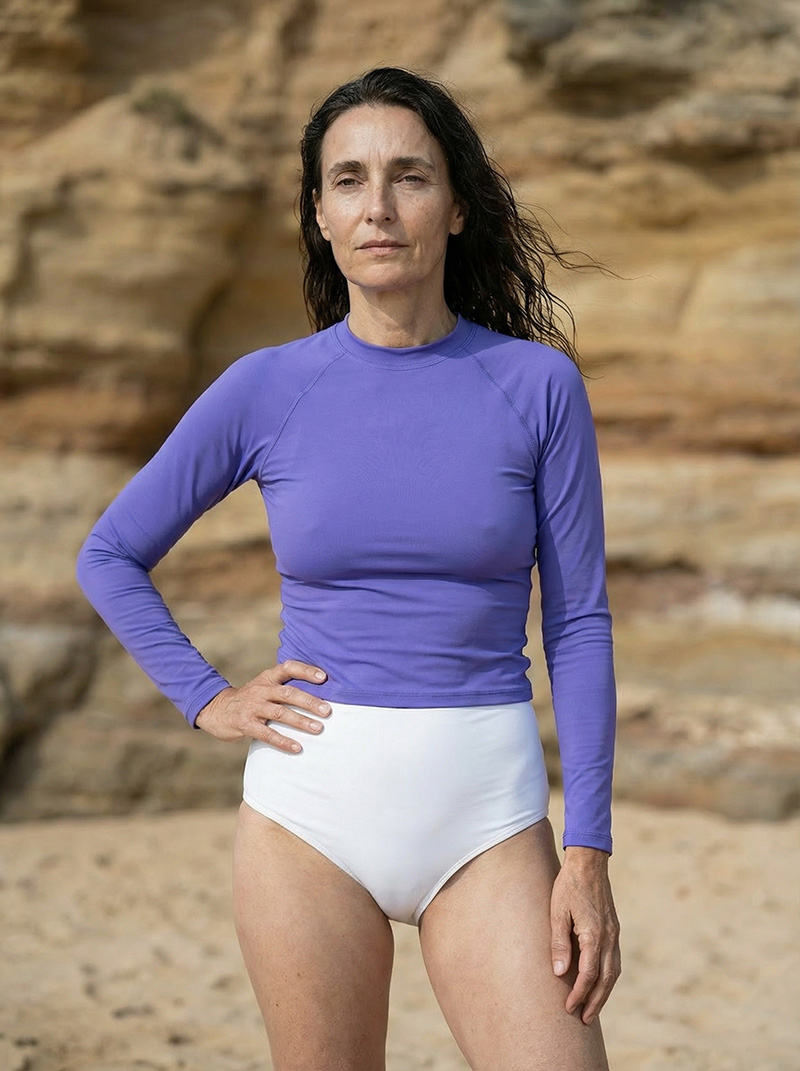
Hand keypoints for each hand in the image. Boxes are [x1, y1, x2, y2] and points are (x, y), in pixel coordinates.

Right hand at [195, 659, 330, 751]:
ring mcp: (252, 707)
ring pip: (280, 712)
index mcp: (267, 678)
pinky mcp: (245, 724)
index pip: (288, 668)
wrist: (216, 709)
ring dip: (301, 721)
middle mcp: (261, 690)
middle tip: (328, 710)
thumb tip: (318, 694)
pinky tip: (296, 747)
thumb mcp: (263, 686)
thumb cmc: (250, 699)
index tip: (324, 677)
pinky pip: (267, 733)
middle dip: (309, 701)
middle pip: (288, 693)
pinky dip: (283, 741)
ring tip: (318, 728)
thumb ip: (283, 687)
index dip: (306, 671)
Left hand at [550, 846, 620, 1024]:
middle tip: (584, 1020)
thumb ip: (559, 942)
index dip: (579, 994)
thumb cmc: (568, 885)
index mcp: (594, 933)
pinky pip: (614, 960)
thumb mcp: (557, 911)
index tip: (569, 1008)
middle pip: (605, 979)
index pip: (588, 974)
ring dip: (604, 993)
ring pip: (613, 972)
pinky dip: (608, 977)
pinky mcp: (613, 929)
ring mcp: (614, 933)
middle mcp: (608, 937)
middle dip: (595, 1002)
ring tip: (593, 1009)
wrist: (589, 862)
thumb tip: (560, 972)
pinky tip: (600, 984)